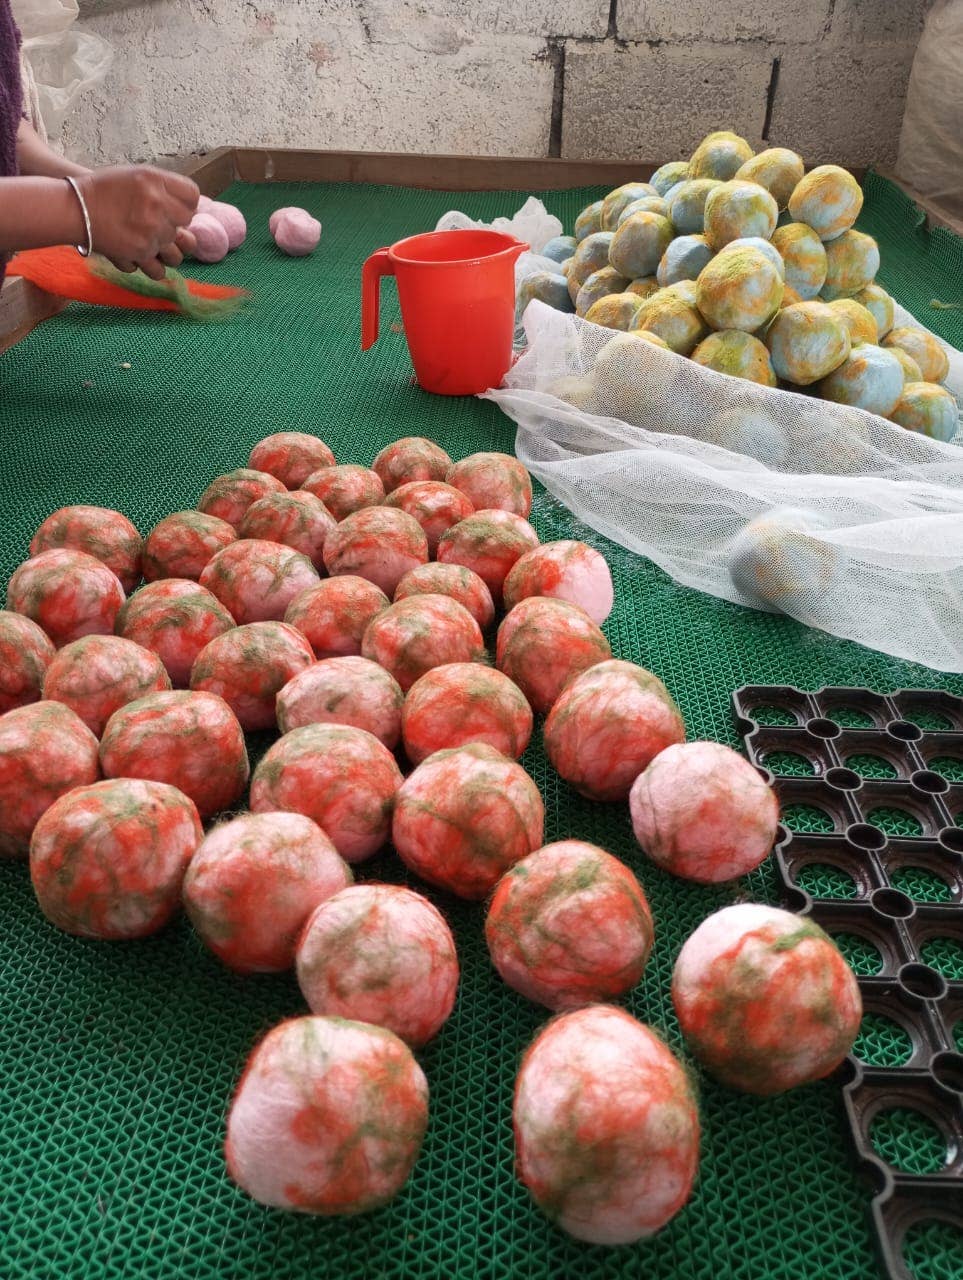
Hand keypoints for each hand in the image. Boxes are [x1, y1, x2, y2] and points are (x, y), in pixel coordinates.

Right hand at [78, 166, 198, 279]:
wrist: (74, 208)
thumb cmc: (104, 190)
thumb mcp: (136, 175)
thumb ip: (165, 187)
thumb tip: (191, 207)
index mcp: (156, 181)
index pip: (193, 197)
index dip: (187, 204)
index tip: (175, 208)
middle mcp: (157, 205)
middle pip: (186, 225)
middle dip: (174, 227)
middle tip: (156, 224)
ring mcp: (150, 231)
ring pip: (176, 254)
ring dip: (167, 253)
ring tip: (152, 245)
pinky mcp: (140, 253)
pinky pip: (158, 270)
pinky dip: (151, 267)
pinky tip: (141, 257)